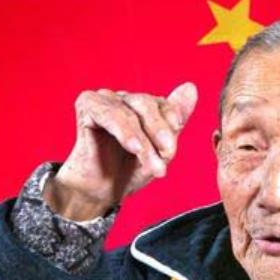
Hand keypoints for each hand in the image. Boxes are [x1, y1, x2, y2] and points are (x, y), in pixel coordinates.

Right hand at [43, 83, 197, 220]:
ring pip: (129, 114)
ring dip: (144, 142)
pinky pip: (108, 114)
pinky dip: (124, 132)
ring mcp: (104, 99)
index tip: (174, 143)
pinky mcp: (87, 105)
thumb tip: (191, 87)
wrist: (102, 192)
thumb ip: (175, 121)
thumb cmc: (130, 170)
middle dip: (159, 130)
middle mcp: (123, 98)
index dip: (171, 119)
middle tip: (168, 154)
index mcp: (142, 105)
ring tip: (154, 166)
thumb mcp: (160, 149)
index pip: (162, 103)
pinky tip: (134, 148)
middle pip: (146, 103)